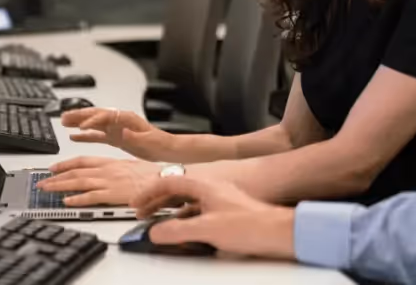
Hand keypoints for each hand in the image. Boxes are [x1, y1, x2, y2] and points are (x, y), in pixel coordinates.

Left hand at [37, 157, 160, 206]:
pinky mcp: (113, 194)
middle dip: (56, 177)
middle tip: (42, 182)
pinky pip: (90, 197)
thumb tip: (109, 175)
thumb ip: (117, 170)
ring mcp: (109, 182)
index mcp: (111, 162)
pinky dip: (77, 199)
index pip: (82, 161)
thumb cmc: (153, 175)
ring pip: (78, 182)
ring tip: (46, 191)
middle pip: (76, 172)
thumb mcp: (132, 166)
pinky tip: (67, 202)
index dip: (66, 164)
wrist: (165, 179)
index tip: (54, 168)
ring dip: (60, 186)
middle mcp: (107, 170)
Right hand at [61, 108, 174, 160]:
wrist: (167, 149)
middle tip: (64, 117)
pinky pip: (96, 136)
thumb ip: (136, 135)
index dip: (93, 120)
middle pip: (95, 115)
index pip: (105, 116)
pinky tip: (74, 136)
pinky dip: (85, 136)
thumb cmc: (160, 143)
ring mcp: (116, 129)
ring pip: (93, 124)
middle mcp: (119, 121)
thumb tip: (124, 131)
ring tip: (63, 122)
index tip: (82, 126)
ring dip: (78, 123)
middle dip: (79, 116)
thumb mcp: (149, 139)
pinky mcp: (115, 138)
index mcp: (127, 119)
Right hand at [131, 177, 295, 259]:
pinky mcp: (226, 214)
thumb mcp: (206, 229)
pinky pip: (198, 213)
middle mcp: (210, 189)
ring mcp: (219, 201)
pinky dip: (184, 220)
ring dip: (169, 212)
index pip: (168, 182)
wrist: (279, 232)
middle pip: (176, 191)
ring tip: (158, 223)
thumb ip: (177, 231)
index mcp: (203, 185)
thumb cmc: (252, 223)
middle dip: (156, 201)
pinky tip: (184, 233)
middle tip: (142, 213)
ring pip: (186, 203)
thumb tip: (156, 232)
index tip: (136, 204)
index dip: (148, 193)